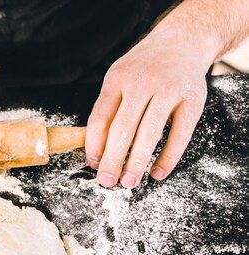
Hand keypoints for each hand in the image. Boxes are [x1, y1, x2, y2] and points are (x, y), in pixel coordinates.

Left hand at [85, 30, 210, 187]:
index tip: (92, 165)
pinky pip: (180, 135)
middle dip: (112, 160)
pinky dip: (168, 157)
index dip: (94, 146)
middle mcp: (142, 83)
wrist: (182, 41)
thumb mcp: (118, 78)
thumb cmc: (143, 68)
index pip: (100, 119)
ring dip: (137, 162)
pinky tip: (157, 172)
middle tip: (107, 182)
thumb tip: (96, 150)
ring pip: (149, 133)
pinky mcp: (193, 100)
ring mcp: (169, 90)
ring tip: (129, 182)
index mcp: (117, 79)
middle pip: (122, 129)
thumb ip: (108, 108)